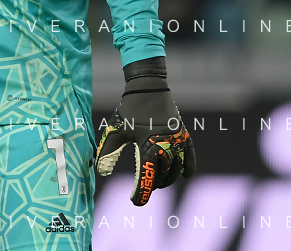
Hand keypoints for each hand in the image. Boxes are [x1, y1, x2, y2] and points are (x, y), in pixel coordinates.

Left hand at [94, 56, 195, 205]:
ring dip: (168, 178)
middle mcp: (165, 146)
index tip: (136, 202)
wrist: (148, 88)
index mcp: (147, 146)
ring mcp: (177, 141)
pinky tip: (184, 175)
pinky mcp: (183, 135)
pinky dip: (188, 167)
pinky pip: (190, 156)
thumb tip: (100, 171)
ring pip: (176, 169)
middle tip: (145, 187)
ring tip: (159, 181)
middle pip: (163, 175)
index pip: (147, 177)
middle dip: (154, 184)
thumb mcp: (116, 130)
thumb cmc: (129, 109)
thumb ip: (108, 151)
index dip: (142, 193)